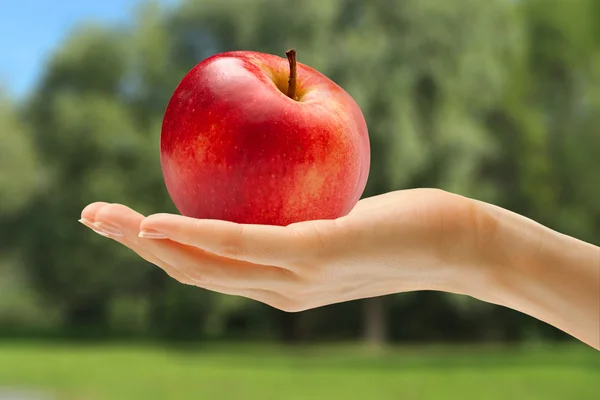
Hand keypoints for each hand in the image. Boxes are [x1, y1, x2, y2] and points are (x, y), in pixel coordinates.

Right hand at [79, 189, 480, 311]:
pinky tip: (157, 219)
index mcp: (282, 283)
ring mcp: (296, 280)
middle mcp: (281, 291)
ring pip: (205, 263)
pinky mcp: (314, 257)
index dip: (160, 250)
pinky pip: (242, 243)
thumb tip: (281, 184)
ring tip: (103, 219)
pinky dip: (195, 233)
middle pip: (192, 271)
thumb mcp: (344, 220)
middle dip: (135, 246)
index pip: (209, 270)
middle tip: (90, 218)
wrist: (460, 245)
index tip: (125, 223)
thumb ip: (306, 217)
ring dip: (147, 240)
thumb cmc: (403, 225)